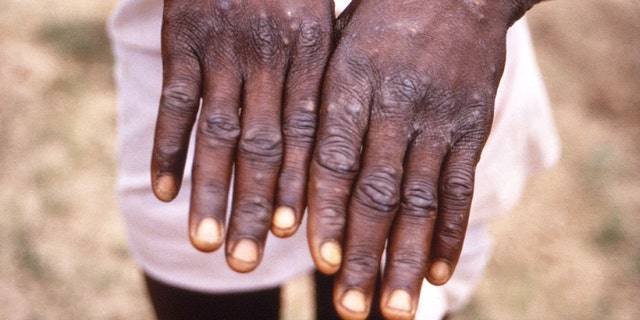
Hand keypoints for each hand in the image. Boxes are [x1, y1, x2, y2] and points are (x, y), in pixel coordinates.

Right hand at [151, 0, 332, 272]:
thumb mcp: (319, 19)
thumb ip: (320, 76)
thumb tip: (326, 146)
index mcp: (313, 54)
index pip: (307, 134)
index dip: (299, 186)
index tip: (293, 235)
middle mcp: (269, 57)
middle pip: (263, 146)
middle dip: (255, 207)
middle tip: (247, 261)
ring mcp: (223, 50)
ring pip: (218, 133)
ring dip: (210, 192)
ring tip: (206, 243)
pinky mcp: (183, 39)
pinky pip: (176, 102)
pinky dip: (169, 148)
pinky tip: (164, 192)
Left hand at [307, 0, 531, 317]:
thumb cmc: (379, 22)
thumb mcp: (337, 49)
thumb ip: (319, 109)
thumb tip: (295, 179)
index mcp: (351, 84)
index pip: (335, 160)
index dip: (328, 213)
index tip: (320, 262)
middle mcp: (396, 106)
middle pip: (377, 192)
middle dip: (364, 255)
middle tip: (352, 309)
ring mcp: (438, 120)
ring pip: (420, 201)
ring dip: (405, 259)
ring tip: (394, 309)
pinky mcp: (471, 128)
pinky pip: (460, 188)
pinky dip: (450, 234)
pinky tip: (437, 273)